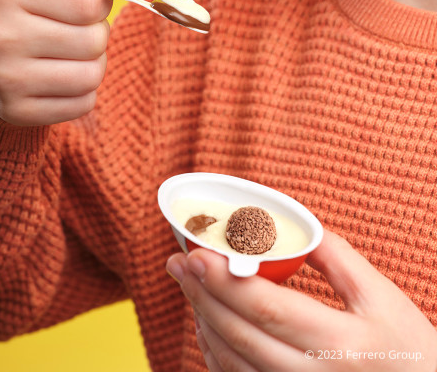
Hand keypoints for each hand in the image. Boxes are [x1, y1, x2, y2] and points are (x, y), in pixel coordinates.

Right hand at [0, 0, 123, 125]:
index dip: (96, 3)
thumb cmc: (20, 2)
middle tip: (74, 31)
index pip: (88, 2)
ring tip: (70, 54)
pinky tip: (61, 77)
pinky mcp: (20, 111)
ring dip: (91, 64)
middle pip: (94, 42)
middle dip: (95, 34)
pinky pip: (83, 105)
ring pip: (91, 77)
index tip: (81, 4)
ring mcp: (9, 79)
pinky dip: (82, 92)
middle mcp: (4, 37)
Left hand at [167, 230, 436, 370]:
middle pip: (239, 334)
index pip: (268, 308)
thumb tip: (294, 229)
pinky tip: (207, 322)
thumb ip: (338, 257)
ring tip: (187, 285)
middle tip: (177, 263)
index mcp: (341, 343)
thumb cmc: (409, 348)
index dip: (226, 280)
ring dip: (202, 319)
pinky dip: (214, 350)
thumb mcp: (382, 297)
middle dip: (201, 295)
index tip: (196, 253)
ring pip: (231, 361)